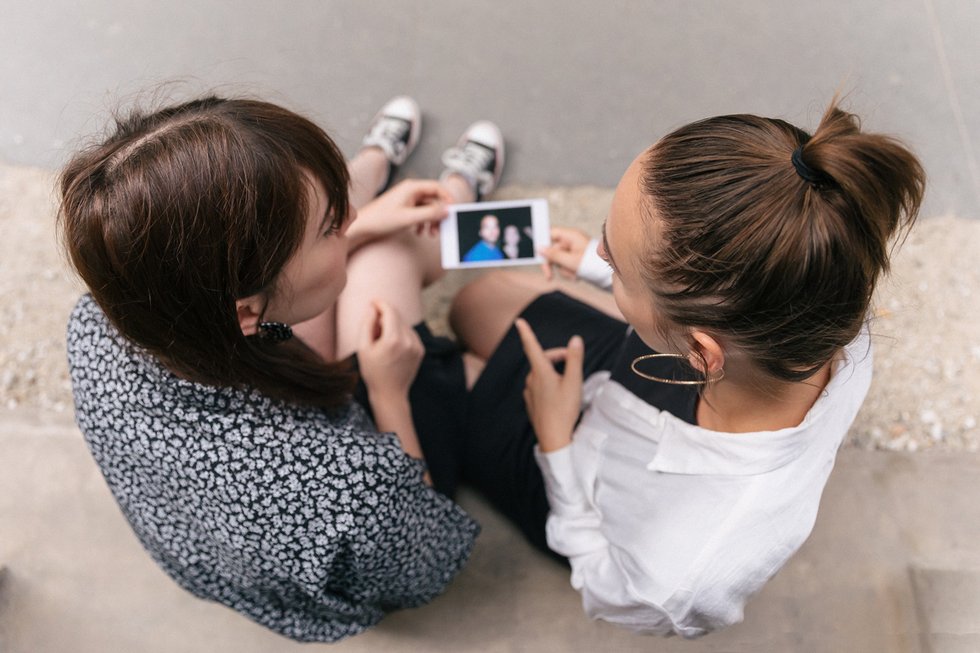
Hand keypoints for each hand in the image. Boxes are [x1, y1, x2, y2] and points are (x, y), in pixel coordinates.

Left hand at [348, 180, 453, 248]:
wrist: (362, 227)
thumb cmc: (381, 220)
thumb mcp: (409, 218)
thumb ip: (429, 214)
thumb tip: (446, 211)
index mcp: (412, 188)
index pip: (437, 187)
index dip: (448, 199)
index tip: (454, 212)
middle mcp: (410, 191)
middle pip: (434, 199)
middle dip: (439, 214)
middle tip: (441, 228)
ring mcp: (407, 200)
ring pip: (428, 208)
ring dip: (432, 221)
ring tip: (430, 234)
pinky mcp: (403, 208)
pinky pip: (420, 213)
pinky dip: (423, 223)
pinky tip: (420, 233)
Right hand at [357, 300, 423, 400]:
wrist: (390, 393)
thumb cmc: (372, 371)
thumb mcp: (363, 347)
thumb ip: (367, 324)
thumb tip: (373, 306)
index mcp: (393, 339)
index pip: (390, 311)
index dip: (380, 303)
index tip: (373, 301)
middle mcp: (409, 340)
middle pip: (397, 316)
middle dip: (385, 315)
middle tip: (373, 326)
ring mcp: (417, 345)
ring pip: (404, 324)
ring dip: (392, 325)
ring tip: (381, 341)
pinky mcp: (421, 350)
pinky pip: (409, 333)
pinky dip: (400, 333)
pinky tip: (391, 347)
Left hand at [514, 318, 583, 452]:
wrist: (553, 438)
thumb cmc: (565, 409)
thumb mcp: (574, 382)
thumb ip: (575, 359)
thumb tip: (575, 339)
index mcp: (541, 371)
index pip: (532, 346)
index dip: (526, 332)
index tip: (519, 321)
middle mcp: (531, 379)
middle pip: (542, 359)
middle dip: (558, 356)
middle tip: (574, 362)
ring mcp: (529, 392)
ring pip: (541, 373)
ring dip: (554, 371)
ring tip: (569, 381)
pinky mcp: (531, 402)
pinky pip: (539, 386)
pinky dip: (549, 383)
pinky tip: (560, 394)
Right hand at [539, 226, 590, 279]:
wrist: (608, 276)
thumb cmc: (592, 265)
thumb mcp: (570, 261)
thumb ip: (554, 255)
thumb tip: (540, 248)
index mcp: (571, 236)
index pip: (551, 233)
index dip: (542, 240)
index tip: (536, 251)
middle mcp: (572, 241)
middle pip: (552, 250)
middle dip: (552, 264)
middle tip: (549, 276)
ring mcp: (574, 250)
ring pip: (558, 260)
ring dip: (563, 270)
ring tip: (575, 274)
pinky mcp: (576, 259)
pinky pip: (565, 265)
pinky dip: (569, 272)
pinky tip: (577, 276)